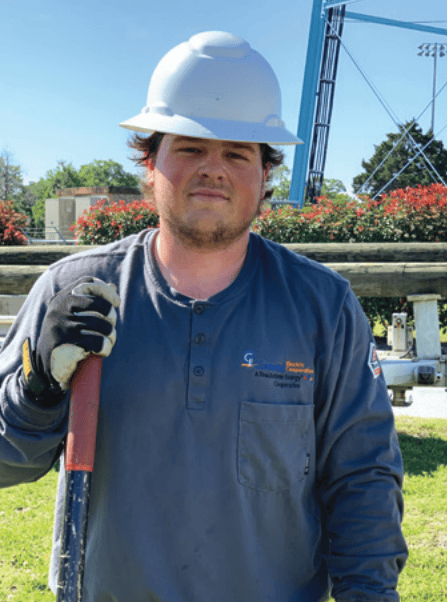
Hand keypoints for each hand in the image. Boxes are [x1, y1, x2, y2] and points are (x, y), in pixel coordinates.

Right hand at [22, 277, 119, 398]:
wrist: (45, 366)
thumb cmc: (66, 338)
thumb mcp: (75, 316)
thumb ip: (92, 300)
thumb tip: (112, 286)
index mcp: (62, 297)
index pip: (88, 282)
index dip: (106, 291)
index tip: (116, 303)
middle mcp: (59, 307)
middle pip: (99, 304)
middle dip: (112, 317)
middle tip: (110, 329)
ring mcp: (61, 324)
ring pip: (101, 324)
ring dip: (111, 335)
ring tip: (109, 342)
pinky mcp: (64, 342)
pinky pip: (97, 341)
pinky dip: (105, 347)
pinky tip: (103, 351)